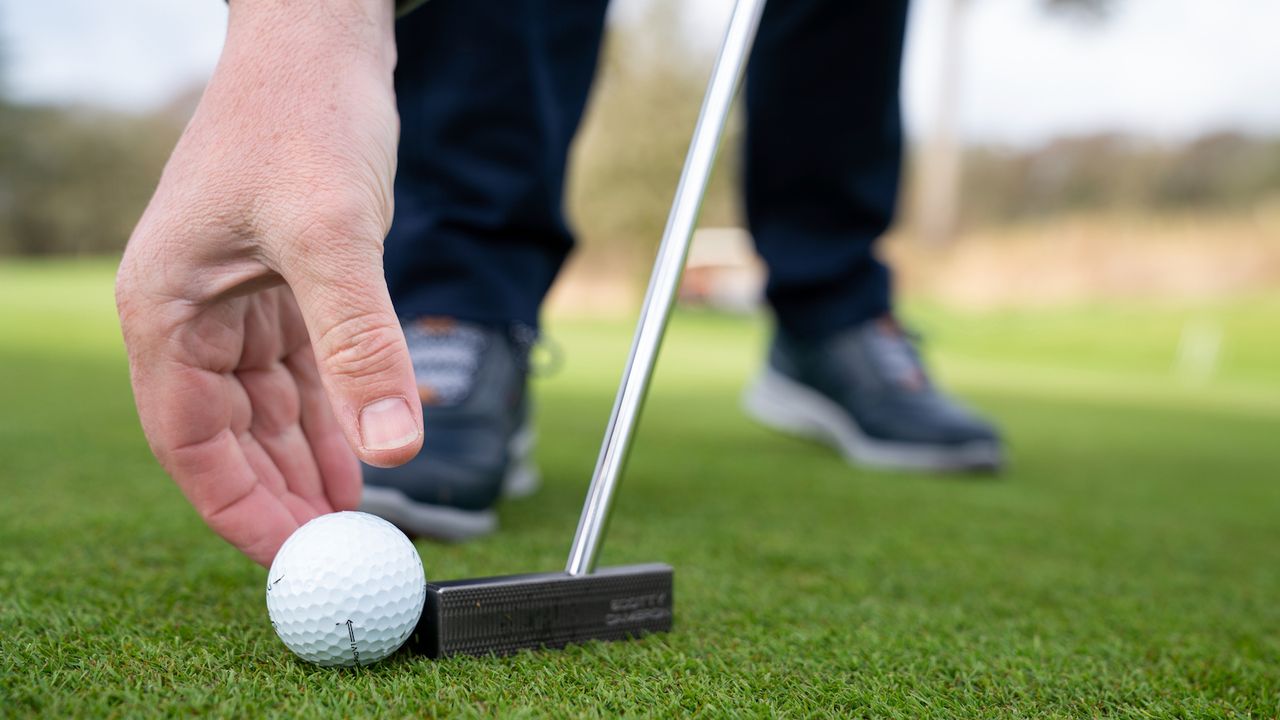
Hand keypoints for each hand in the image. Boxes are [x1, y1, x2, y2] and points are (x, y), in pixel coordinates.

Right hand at [116, 0, 420, 565]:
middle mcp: (191, 313)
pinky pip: (302, 374)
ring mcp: (237, 301)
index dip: (238, 509)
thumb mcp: (332, 235)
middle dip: (282, 497)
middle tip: (340, 554)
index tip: (293, 560)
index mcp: (166, 309)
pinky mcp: (284, 286)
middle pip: (230, 436)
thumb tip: (396, 449)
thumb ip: (361, 345)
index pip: (190, 441)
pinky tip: (363, 457)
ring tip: (357, 522)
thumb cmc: (303, 116)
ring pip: (268, 411)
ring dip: (310, 464)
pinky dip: (331, 418)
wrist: (321, 38)